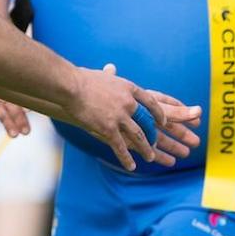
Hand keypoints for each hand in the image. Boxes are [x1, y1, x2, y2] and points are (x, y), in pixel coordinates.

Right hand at [65, 62, 200, 169]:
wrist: (71, 86)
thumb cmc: (83, 79)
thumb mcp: (103, 75)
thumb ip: (110, 74)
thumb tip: (111, 68)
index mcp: (130, 89)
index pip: (151, 102)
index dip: (158, 113)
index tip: (162, 122)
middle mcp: (129, 103)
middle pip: (147, 121)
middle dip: (153, 135)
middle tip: (156, 144)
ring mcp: (120, 117)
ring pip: (139, 136)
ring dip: (146, 148)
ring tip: (150, 158)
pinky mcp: (108, 129)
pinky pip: (121, 147)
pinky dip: (127, 158)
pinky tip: (131, 167)